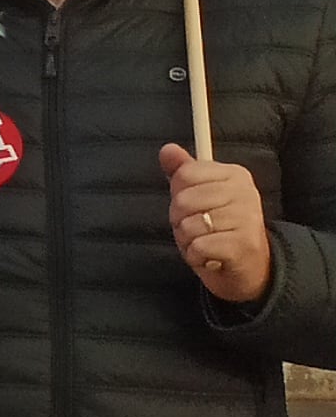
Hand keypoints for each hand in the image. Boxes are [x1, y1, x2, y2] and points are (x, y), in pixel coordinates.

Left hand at [163, 143, 271, 302]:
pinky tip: (211, 256)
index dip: (179, 195)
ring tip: (207, 242)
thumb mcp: (197, 198)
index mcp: (234, 175)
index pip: (185, 174)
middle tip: (200, 229)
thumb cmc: (218, 230)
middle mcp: (245, 192)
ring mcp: (247, 218)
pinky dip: (196, 256)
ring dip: (188, 241)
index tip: (195, 206)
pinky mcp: (243, 244)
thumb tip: (167, 149)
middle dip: (180, 221)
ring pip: (189, 226)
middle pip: (182, 200)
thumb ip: (183, 172)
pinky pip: (198, 247)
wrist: (248, 268)